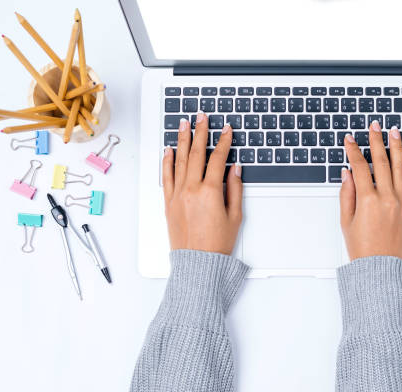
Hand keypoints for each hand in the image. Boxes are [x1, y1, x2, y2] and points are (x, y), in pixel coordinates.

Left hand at [162, 112, 242, 253]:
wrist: (198, 264)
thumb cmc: (217, 244)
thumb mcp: (235, 216)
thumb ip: (235, 189)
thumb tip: (234, 169)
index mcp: (210, 192)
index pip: (217, 159)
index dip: (223, 141)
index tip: (226, 130)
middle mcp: (191, 190)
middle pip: (196, 153)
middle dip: (200, 132)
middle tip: (202, 117)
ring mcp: (177, 195)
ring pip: (179, 160)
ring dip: (182, 140)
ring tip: (184, 124)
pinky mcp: (168, 203)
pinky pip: (166, 176)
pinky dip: (167, 161)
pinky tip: (168, 150)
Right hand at [340, 121, 401, 260]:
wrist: (381, 268)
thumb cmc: (363, 248)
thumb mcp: (346, 221)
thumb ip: (346, 194)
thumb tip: (347, 174)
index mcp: (368, 200)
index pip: (360, 167)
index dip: (353, 150)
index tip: (350, 140)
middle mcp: (387, 198)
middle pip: (382, 161)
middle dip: (376, 140)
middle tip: (374, 126)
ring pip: (400, 167)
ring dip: (397, 147)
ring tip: (394, 132)